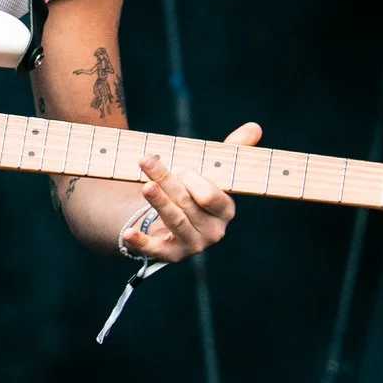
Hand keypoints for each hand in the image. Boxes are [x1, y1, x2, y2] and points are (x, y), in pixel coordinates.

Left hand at [121, 122, 260, 261]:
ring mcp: (192, 244)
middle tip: (147, 161)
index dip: (193, 180)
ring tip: (145, 186)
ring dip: (158, 202)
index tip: (181, 167)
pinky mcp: (170, 255)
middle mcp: (213, 231)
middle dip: (167, 180)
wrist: (173, 222)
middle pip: (187, 203)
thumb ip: (233, 149)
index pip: (210, 195)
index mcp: (225, 210)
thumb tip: (255, 127)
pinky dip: (140, 241)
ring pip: (173, 220)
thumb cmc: (194, 190)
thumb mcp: (212, 170)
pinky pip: (155, 249)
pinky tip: (128, 233)